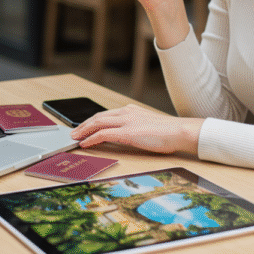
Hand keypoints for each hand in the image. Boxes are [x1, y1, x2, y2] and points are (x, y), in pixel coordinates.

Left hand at [70, 104, 202, 154]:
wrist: (179, 131)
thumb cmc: (168, 132)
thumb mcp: (147, 126)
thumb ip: (134, 127)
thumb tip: (124, 136)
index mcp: (131, 110)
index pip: (106, 114)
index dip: (92, 121)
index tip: (84, 127)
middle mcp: (126, 112)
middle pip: (98, 117)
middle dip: (83, 125)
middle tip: (73, 132)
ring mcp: (126, 121)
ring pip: (97, 123)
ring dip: (83, 130)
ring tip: (74, 138)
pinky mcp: (127, 132)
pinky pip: (103, 134)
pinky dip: (91, 138)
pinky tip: (85, 144)